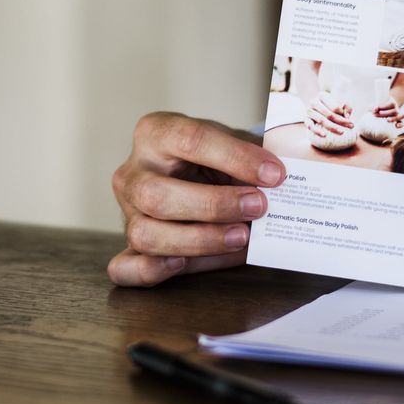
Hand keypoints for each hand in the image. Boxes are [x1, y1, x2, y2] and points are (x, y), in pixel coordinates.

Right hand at [108, 112, 284, 286]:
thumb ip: (250, 160)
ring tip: (241, 238)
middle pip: (156, 194)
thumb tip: (278, 182)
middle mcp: (132, 172)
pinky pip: (125, 268)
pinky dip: (150, 270)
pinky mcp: (129, 246)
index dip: (235, 157)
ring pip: (145, 234)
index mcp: (155, 133)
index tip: (275, 173)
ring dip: (197, 241)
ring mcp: (127, 212)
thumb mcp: (232, 145)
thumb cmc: (215, 159)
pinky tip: (181, 265)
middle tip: (258, 207)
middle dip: (213, 205)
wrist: (195, 175)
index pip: (190, 140)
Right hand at [307, 94, 355, 139]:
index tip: (349, 118)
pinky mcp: (306, 120)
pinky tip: (325, 135)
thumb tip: (347, 116)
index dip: (342, 113)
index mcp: (322, 95)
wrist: (321, 109)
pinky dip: (317, 131)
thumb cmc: (333, 106)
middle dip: (340, 121)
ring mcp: (308, 111)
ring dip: (332, 127)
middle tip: (351, 126)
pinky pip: (310, 126)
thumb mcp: (342, 103)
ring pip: (321, 120)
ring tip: (342, 132)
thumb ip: (347, 107)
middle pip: (328, 114)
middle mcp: (313, 102)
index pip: (334, 106)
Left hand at [372, 99, 402, 126]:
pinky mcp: (397, 121)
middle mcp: (396, 109)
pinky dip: (400, 124)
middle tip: (378, 114)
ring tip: (387, 120)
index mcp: (391, 103)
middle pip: (395, 111)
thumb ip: (373, 107)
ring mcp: (397, 115)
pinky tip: (396, 126)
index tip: (376, 108)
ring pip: (400, 116)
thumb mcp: (373, 106)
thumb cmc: (376, 107)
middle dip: (386, 113)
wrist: (380, 111)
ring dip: (394, 118)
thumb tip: (375, 109)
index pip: (391, 103)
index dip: (384, 106)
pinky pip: (402, 123)